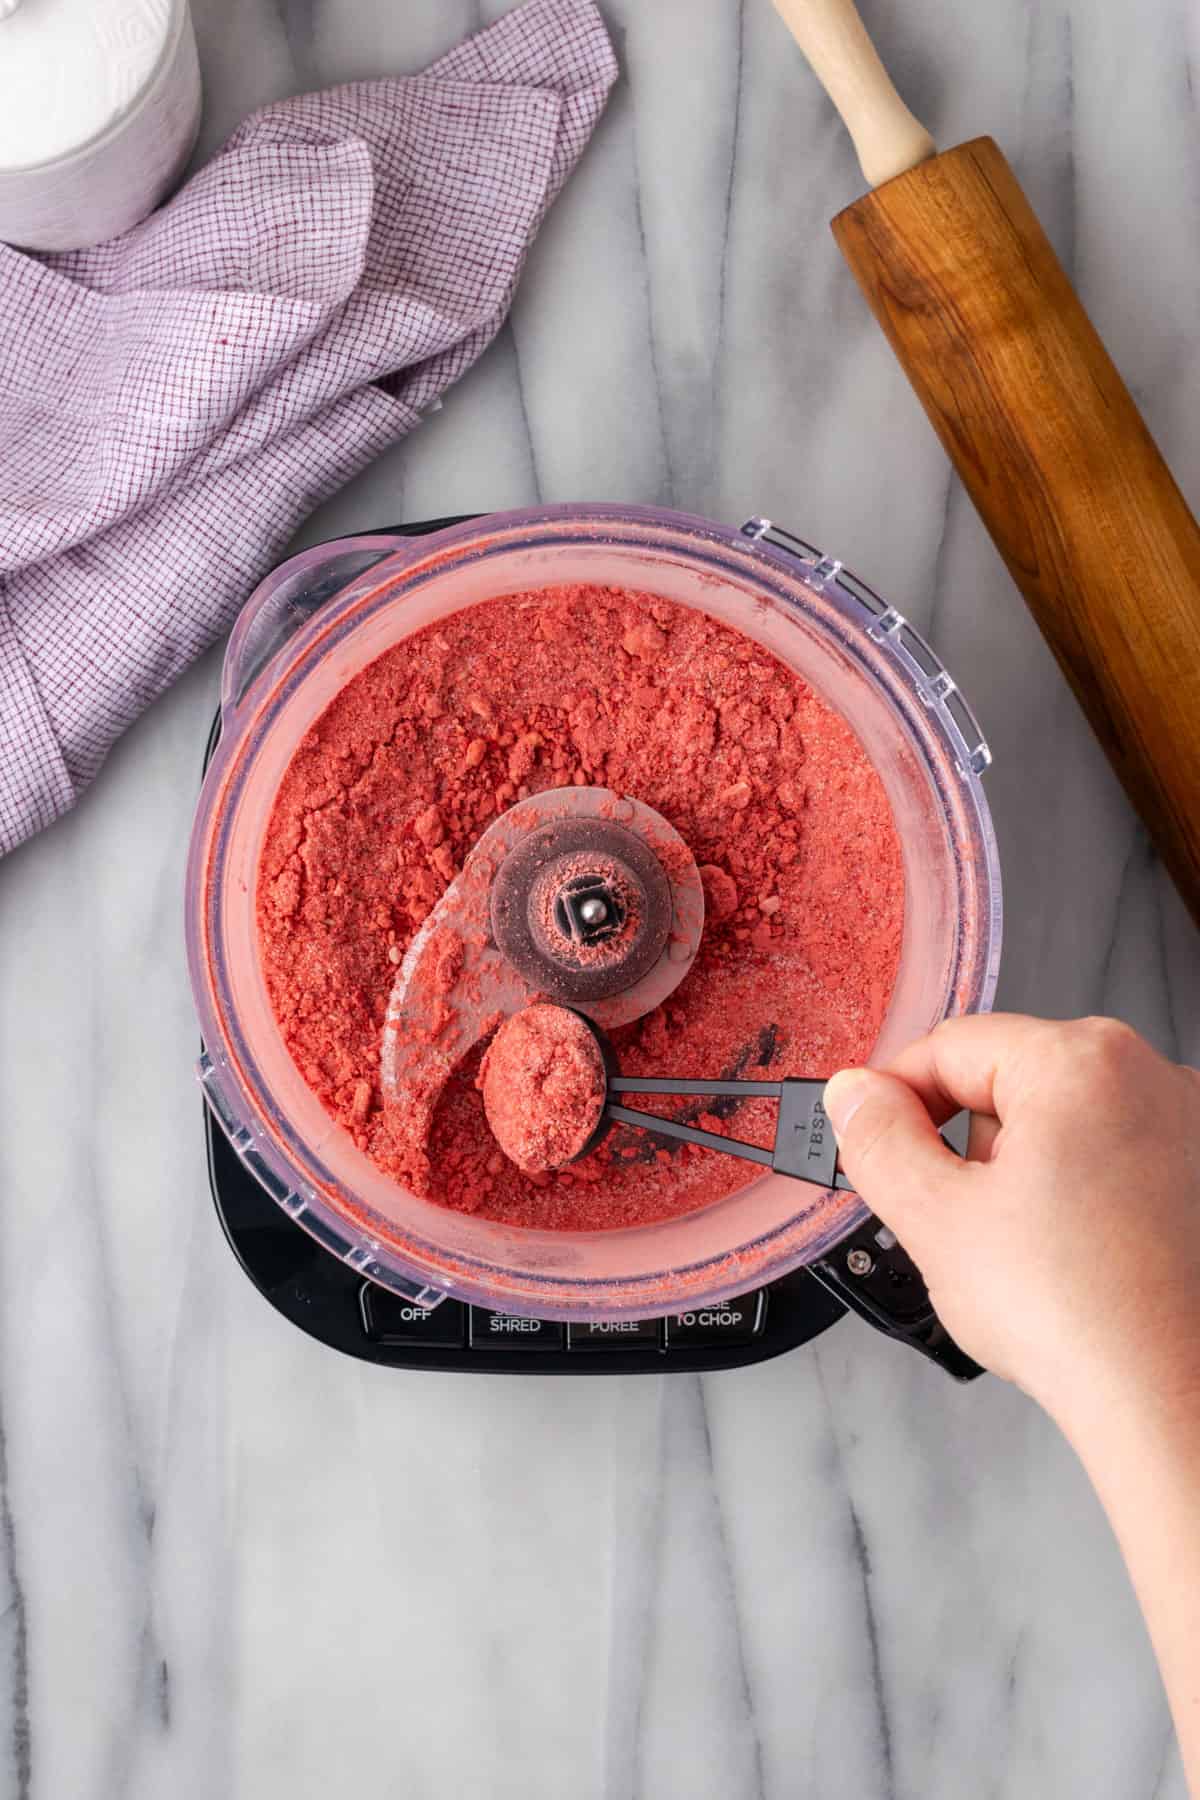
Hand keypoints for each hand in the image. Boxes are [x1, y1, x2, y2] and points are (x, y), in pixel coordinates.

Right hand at [823, 1015, 1199, 1429]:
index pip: (951, 1047)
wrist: (1170, 1400)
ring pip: (1061, 1121)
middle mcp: (1150, 1075)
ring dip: (1023, 1171)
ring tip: (1021, 1251)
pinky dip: (1079, 1191)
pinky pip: (1112, 1155)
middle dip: (966, 1143)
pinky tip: (1070, 1256)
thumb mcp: (935, 1218)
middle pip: (1009, 1081)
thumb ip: (877, 1140)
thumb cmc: (1079, 1316)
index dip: (894, 1096)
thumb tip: (855, 1094)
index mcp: (1081, 1061)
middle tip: (952, 1219)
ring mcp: (1189, 1126)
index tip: (867, 1138)